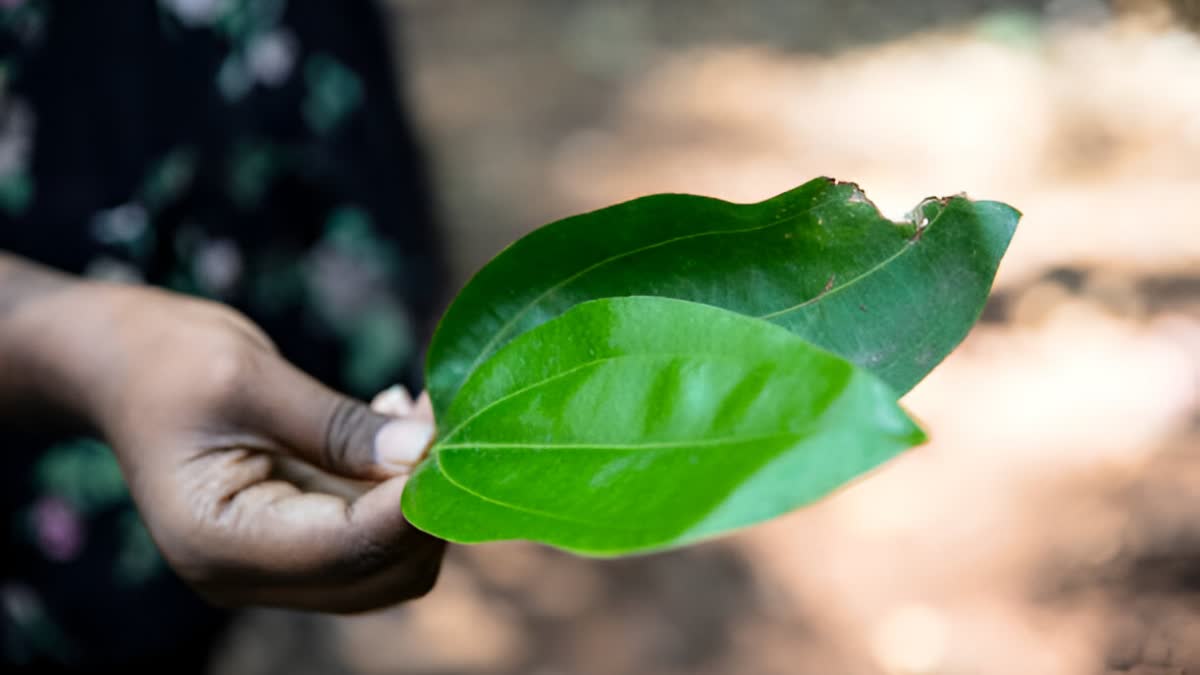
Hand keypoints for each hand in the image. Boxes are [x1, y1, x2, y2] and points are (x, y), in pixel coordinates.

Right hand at [11, 281, 443, 612]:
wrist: (117, 363)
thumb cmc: (165, 360)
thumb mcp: (249, 377)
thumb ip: (338, 425)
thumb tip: (425, 452)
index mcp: (219, 543)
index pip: (349, 550)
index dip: (416, 504)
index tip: (455, 439)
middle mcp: (245, 574)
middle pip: (380, 574)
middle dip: (427, 504)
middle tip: (444, 417)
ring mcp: (270, 563)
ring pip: (386, 563)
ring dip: (419, 496)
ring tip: (417, 413)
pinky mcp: (292, 539)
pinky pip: (369, 534)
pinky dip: (397, 489)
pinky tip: (391, 423)